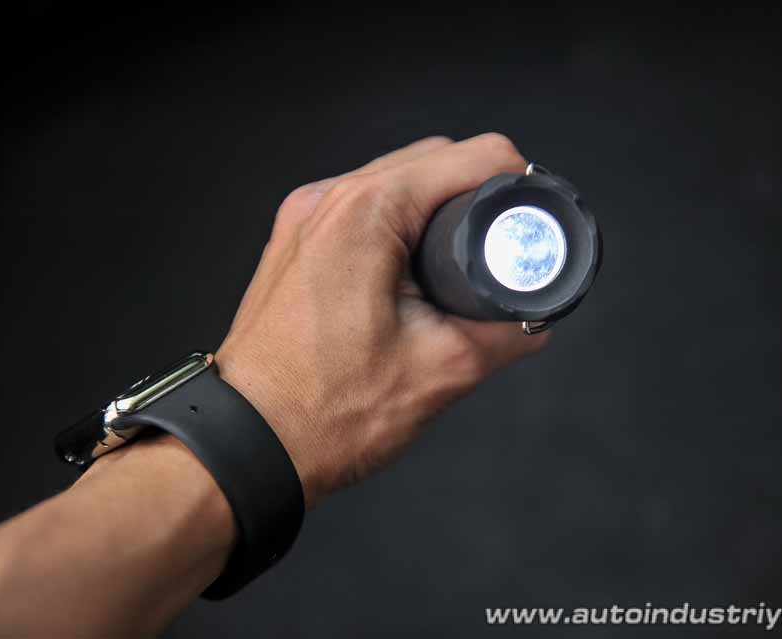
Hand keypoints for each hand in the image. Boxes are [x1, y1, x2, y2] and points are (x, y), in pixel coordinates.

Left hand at [216, 134, 549, 508]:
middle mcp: (326, 202)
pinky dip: (394, 225)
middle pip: (428, 161)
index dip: (514, 180)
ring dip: (432, 207)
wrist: (248, 442)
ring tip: (460, 260)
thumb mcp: (440, 371)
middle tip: (503, 244)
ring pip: (391, 183)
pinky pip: (359, 210)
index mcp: (365, 215)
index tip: (531, 213)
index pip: (465, 158)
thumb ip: (504, 336)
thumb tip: (533, 320)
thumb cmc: (324, 412)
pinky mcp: (294, 243)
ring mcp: (303, 219)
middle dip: (475, 192)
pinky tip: (411, 270)